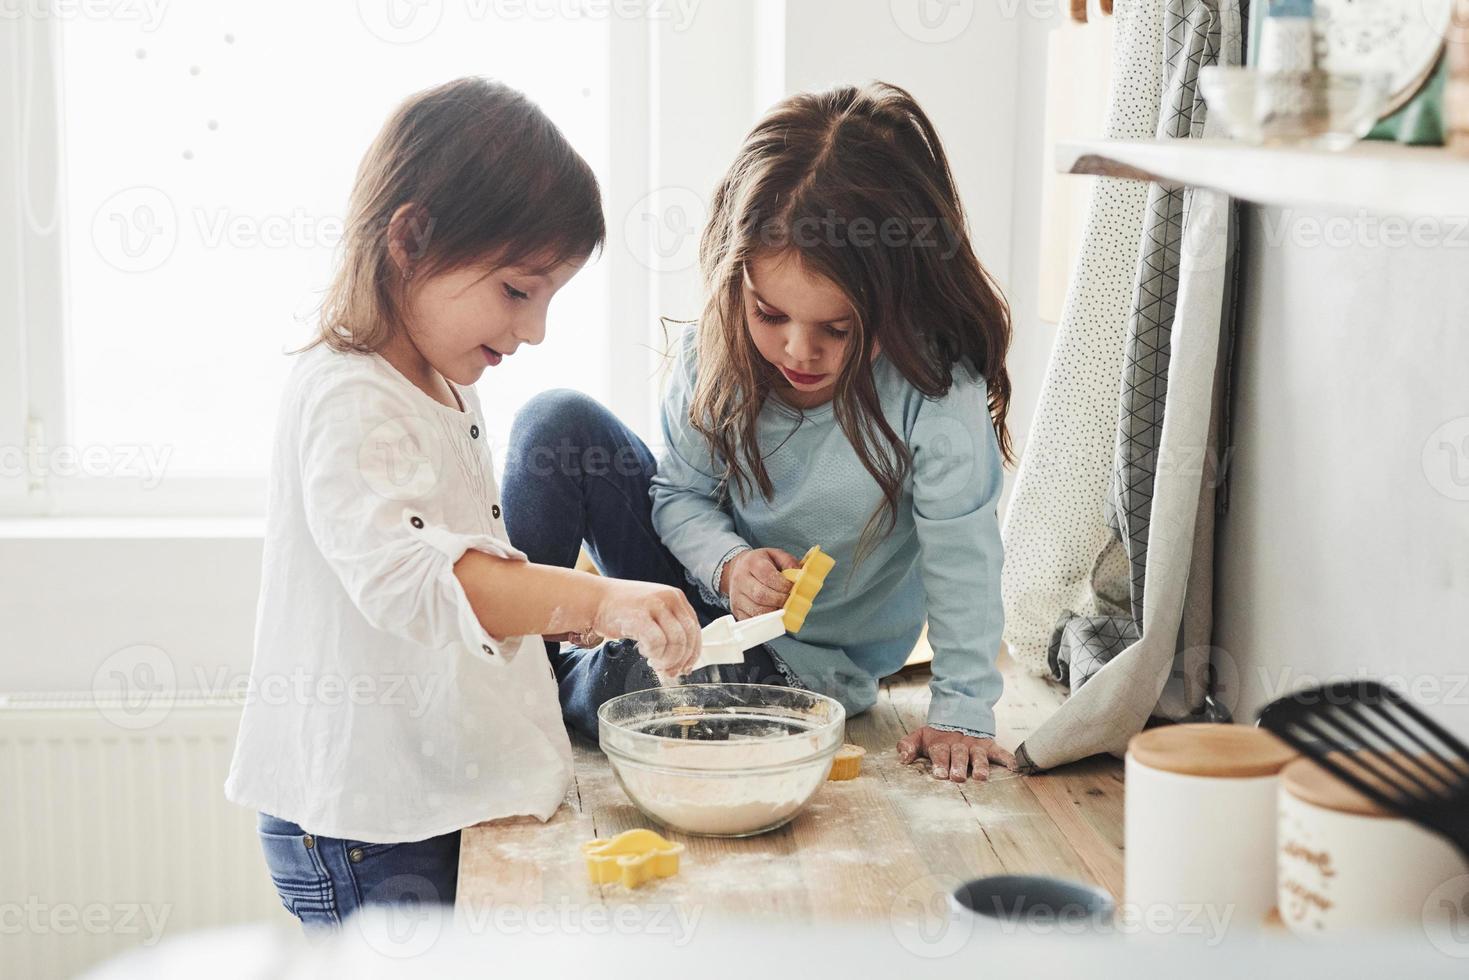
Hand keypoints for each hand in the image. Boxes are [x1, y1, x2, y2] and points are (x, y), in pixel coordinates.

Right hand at [591, 579, 701, 678]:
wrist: (595, 599)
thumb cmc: (623, 609)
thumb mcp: (654, 611)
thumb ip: (671, 628)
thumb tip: (683, 661)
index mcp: (676, 597)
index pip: (695, 630)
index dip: (692, 653)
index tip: (685, 667)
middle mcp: (669, 598)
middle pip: (688, 638)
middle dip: (680, 660)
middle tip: (668, 672)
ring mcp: (655, 605)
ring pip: (676, 642)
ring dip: (666, 660)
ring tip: (654, 662)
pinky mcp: (639, 616)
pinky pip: (657, 643)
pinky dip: (653, 653)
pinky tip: (643, 651)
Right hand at [720, 548, 799, 620]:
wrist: (737, 569)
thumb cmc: (760, 563)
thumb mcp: (776, 555)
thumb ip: (790, 563)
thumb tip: (801, 576)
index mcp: (752, 563)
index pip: (767, 576)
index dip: (783, 585)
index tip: (792, 588)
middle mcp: (741, 579)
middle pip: (761, 595)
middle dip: (780, 600)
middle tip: (790, 601)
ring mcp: (736, 596)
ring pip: (756, 609)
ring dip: (774, 612)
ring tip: (783, 609)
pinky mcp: (736, 609)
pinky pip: (751, 619)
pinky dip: (765, 620)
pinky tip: (773, 615)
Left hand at [896, 726, 1016, 782]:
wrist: (960, 713)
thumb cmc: (937, 734)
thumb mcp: (920, 736)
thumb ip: (907, 745)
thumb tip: (902, 758)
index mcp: (941, 743)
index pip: (940, 752)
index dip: (940, 763)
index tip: (940, 774)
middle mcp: (959, 745)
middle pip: (959, 755)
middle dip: (958, 766)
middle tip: (958, 777)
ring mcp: (976, 745)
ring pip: (979, 755)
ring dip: (980, 765)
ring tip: (981, 777)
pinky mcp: (990, 746)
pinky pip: (1000, 752)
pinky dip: (1008, 759)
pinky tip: (1014, 768)